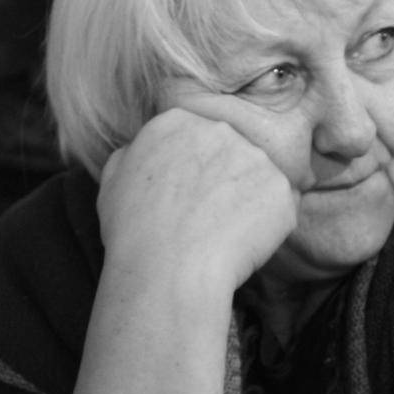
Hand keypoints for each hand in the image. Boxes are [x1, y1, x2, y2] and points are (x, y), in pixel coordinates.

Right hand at [97, 109, 298, 292]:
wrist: (169, 271)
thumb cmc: (133, 234)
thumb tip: (143, 151)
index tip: (186, 199)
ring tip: (222, 236)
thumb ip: (134, 153)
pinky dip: (267, 227)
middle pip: (229, 152)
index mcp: (176, 121)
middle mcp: (219, 129)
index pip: (194, 138)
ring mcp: (255, 157)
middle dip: (223, 181)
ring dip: (247, 202)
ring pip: (257, 178)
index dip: (192, 172)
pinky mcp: (281, 188)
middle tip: (205, 220)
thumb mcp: (113, 181)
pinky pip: (278, 206)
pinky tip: (242, 245)